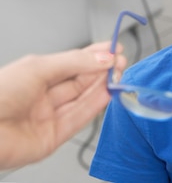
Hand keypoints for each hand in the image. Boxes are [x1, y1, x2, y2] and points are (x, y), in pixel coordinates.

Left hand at [0, 42, 126, 169]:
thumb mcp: (39, 67)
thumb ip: (75, 62)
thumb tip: (103, 58)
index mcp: (36, 76)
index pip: (73, 63)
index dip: (95, 55)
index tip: (114, 48)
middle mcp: (43, 96)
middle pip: (80, 81)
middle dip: (102, 69)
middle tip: (120, 60)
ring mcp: (49, 117)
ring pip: (83, 99)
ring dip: (103, 86)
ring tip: (118, 74)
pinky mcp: (54, 137)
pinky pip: (80, 119)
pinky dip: (97, 105)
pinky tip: (108, 92)